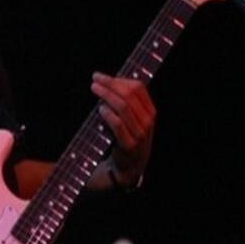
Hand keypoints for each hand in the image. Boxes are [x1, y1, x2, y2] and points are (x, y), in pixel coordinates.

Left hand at [90, 72, 155, 186]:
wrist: (129, 167)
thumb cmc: (126, 138)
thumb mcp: (132, 119)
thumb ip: (126, 102)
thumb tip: (108, 81)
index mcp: (150, 111)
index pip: (138, 87)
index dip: (118, 79)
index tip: (101, 76)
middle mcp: (148, 121)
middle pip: (130, 94)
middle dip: (110, 84)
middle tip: (94, 80)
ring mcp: (140, 134)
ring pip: (124, 107)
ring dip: (106, 95)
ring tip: (94, 89)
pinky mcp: (129, 145)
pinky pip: (118, 124)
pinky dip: (108, 114)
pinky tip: (100, 108)